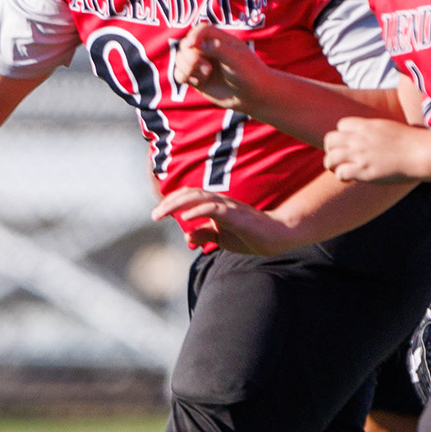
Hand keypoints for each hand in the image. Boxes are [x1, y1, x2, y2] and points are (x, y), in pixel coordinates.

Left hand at [154, 187, 306, 254]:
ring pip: (198, 197)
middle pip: (189, 194)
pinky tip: (185, 217)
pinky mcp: (235, 215)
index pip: (189, 197)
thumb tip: (186, 234)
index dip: (171, 202)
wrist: (276, 237)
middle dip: (169, 203)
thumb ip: (204, 234)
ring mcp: (228, 207)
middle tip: (154, 215)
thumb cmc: (250, 236)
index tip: (157, 214)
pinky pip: (213, 209)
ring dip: (177, 204)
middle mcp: (219, 201)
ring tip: (162, 213)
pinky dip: (197, 211)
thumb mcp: (221, 237)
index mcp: (215, 205)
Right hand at [169, 21, 267, 109]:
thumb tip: (195, 45)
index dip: (194, 36)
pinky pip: (178, 73)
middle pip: (186, 44)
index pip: (201, 30)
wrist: (254, 96)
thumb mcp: (236, 59)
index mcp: (220, 40)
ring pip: (179, 58)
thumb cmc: (249, 74)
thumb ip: (217, 48)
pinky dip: (184, 77)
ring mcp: (201, 63)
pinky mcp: (196, 77)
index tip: (193, 46)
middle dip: (191, 57)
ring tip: (205, 76)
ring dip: (187, 68)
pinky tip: (199, 82)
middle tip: (208, 69)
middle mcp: (208, 49)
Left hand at [321, 116, 428, 182]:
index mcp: (367, 126)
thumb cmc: (414, 142)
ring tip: (339, 170)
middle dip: (331, 149)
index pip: (341, 125)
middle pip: (330, 140)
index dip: (342, 135)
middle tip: (339, 158)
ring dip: (332, 165)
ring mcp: (360, 155)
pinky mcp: (364, 171)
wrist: (422, 153)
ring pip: (330, 158)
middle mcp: (360, 139)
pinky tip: (350, 179)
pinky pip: (341, 173)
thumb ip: (378, 131)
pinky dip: (342, 177)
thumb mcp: (392, 128)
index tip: (348, 144)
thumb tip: (378, 137)